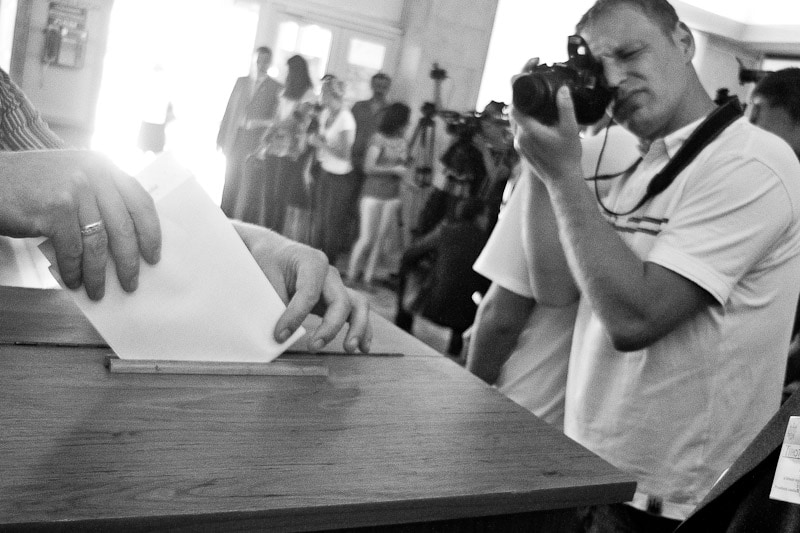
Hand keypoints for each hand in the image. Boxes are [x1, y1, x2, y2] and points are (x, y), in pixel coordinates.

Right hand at [0, 150, 161, 299]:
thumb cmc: (32, 186)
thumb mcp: (74, 178)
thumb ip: (100, 197)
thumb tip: (128, 243)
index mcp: (104, 165)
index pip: (141, 201)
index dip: (151, 232)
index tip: (154, 255)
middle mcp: (94, 173)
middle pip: (124, 227)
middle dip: (129, 261)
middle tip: (132, 283)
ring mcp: (75, 189)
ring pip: (98, 243)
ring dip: (99, 273)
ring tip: (99, 291)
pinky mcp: (56, 207)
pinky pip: (72, 250)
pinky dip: (74, 271)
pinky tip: (73, 283)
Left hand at [234, 222, 371, 352]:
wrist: (275, 253)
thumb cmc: (269, 263)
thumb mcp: (264, 278)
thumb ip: (274, 304)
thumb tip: (280, 336)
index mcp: (312, 262)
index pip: (309, 292)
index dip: (295, 316)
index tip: (279, 335)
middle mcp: (329, 273)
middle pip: (341, 301)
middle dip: (330, 327)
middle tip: (312, 347)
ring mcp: (337, 286)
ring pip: (358, 305)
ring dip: (357, 328)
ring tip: (349, 348)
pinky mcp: (338, 299)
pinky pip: (356, 313)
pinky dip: (363, 330)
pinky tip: (363, 348)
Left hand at [511, 85, 582, 181]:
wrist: (563, 180)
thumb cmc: (567, 157)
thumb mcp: (571, 129)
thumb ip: (566, 107)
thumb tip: (562, 89)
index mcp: (529, 131)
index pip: (515, 108)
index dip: (517, 96)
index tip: (524, 88)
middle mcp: (520, 139)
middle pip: (515, 115)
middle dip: (522, 104)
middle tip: (534, 96)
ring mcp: (519, 147)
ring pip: (516, 125)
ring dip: (524, 116)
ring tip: (538, 110)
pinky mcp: (522, 152)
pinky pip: (519, 134)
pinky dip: (526, 126)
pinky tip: (539, 125)